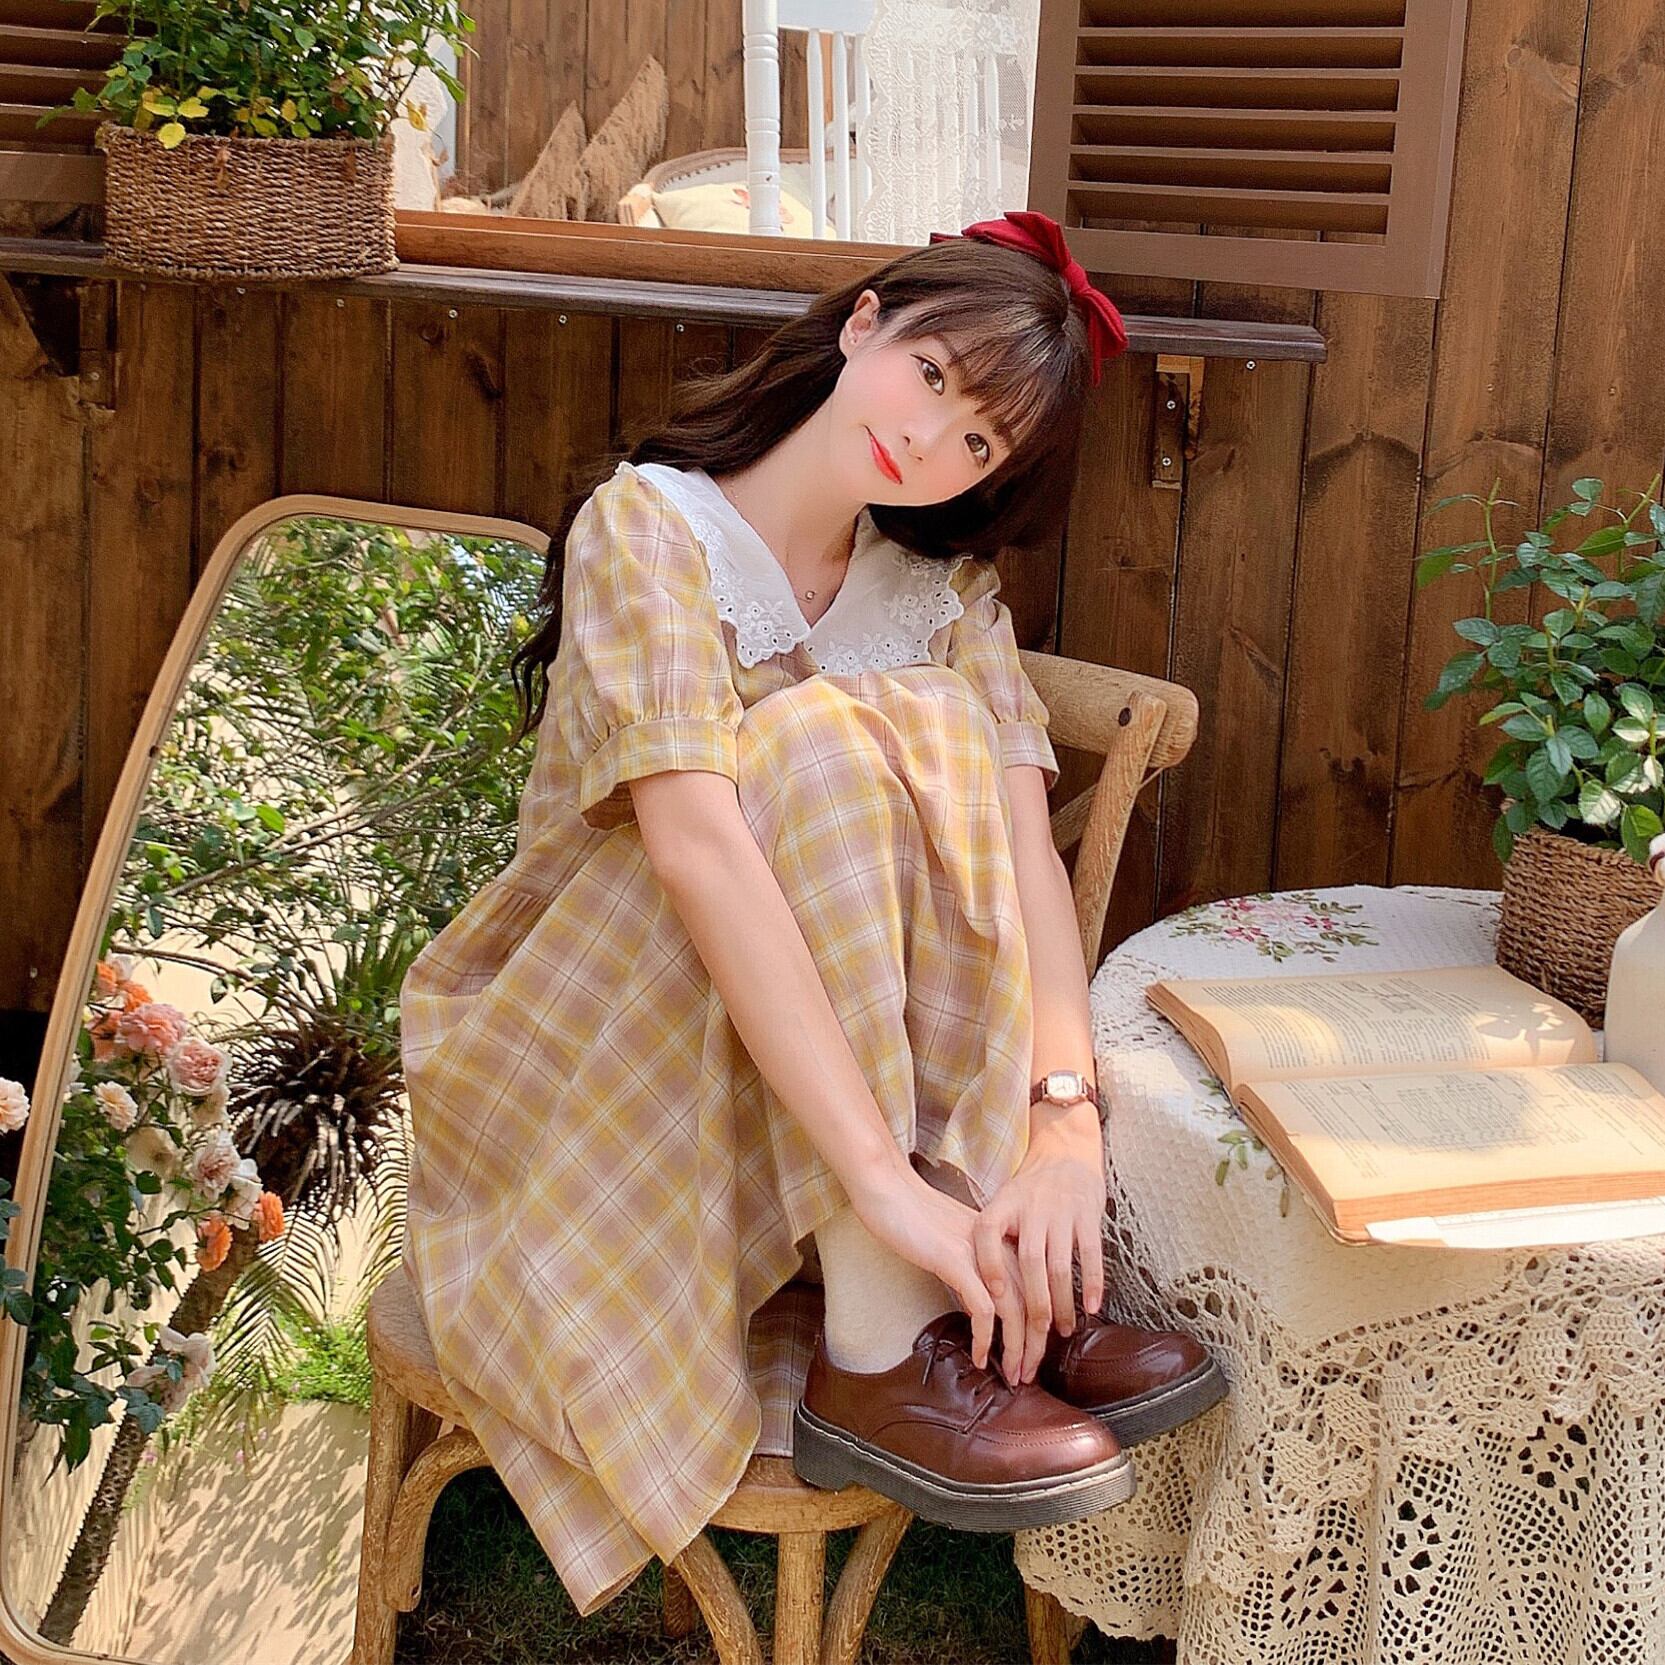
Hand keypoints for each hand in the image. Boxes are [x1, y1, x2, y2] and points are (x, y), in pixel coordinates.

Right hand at [849, 1162, 1024, 1380]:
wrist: (889, 1189)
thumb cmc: (914, 1215)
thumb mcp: (956, 1239)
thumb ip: (976, 1263)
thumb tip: (984, 1299)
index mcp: (1001, 1241)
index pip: (1034, 1289)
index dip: (1039, 1325)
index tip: (1033, 1352)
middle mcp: (998, 1248)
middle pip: (1032, 1303)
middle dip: (1034, 1345)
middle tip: (1028, 1374)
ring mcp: (979, 1255)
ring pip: (1014, 1312)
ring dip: (1016, 1349)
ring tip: (1013, 1374)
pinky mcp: (957, 1262)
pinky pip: (983, 1310)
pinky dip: (985, 1339)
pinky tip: (981, 1357)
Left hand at [973, 1141, 1106, 1386]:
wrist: (1065, 1150)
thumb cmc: (1029, 1187)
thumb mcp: (1001, 1203)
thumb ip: (992, 1239)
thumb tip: (978, 1288)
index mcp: (1003, 1205)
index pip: (987, 1234)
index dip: (988, 1265)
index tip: (992, 1300)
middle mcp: (1031, 1209)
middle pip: (1029, 1263)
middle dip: (1032, 1309)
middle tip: (1033, 1343)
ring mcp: (1061, 1212)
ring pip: (1059, 1265)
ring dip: (1061, 1304)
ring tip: (1062, 1331)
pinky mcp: (1088, 1215)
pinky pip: (1090, 1253)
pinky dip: (1091, 1282)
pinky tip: (1091, 1307)